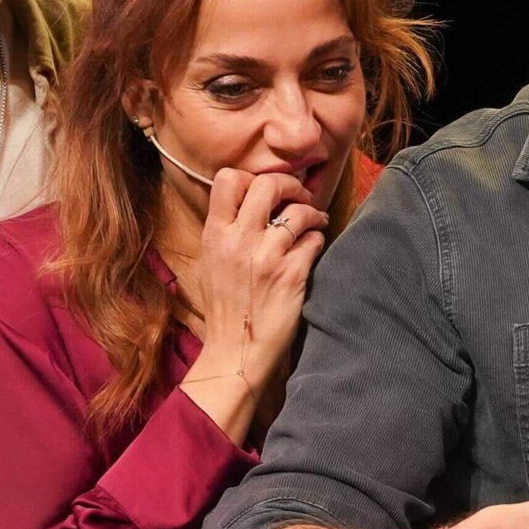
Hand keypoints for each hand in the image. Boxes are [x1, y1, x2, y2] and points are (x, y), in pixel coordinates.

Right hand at [192, 168, 329, 389]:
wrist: (236, 350)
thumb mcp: (210, 262)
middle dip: (290, 185)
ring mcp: (266, 257)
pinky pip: (314, 240)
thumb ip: (226, 230)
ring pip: (298, 211)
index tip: (266, 191)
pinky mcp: (292, 275)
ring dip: (312, 213)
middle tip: (299, 197)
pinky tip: (314, 247)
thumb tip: (250, 202)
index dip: (252, 178)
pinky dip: (318, 239)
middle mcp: (239, 241)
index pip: (228, 179)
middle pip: (268, 184)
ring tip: (315, 221)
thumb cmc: (225, 307)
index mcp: (214, 234)